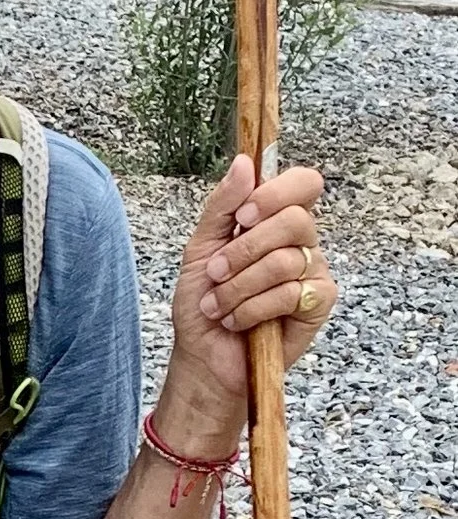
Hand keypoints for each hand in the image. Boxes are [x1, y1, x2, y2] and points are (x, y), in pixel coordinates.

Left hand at [164, 157, 336, 433]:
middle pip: (295, 220)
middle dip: (243, 250)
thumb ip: (222, 206)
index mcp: (276, 221)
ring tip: (218, 305)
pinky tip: (237, 321)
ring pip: (285, 262)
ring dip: (238, 287)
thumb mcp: (200, 249)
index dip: (275, 194)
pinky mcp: (318, 304)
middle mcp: (302, 242)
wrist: (203, 356)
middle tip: (215, 272)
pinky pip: (291, 294)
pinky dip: (252, 309)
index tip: (241, 219)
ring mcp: (314, 272)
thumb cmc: (203, 303)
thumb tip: (245, 162)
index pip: (303, 184)